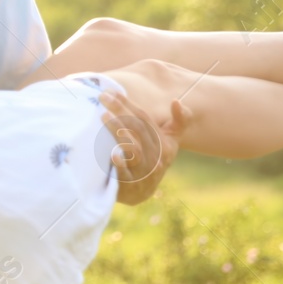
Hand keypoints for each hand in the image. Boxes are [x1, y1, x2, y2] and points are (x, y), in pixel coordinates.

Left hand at [100, 90, 178, 205]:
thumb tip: (177, 101)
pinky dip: (120, 164)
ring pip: (134, 150)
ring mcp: (144, 173)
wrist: (142, 192)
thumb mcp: (170, 141)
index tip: (112, 91)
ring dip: (119, 132)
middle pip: (138, 130)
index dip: (129, 104)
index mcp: (165, 144)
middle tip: (102, 98)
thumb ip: (179, 121)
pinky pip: (127, 175)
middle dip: (120, 111)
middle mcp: (157, 158)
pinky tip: (112, 155)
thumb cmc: (155, 158)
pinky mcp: (131, 187)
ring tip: (104, 116)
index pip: (144, 119)